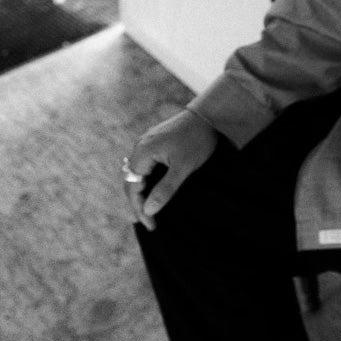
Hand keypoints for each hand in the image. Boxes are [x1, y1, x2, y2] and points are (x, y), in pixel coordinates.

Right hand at [122, 109, 217, 229]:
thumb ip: (165, 189)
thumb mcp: (183, 168)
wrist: (209, 115)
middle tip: (150, 223)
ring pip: (138, 173)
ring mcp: (146, 142)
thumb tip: (148, 210)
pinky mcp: (155, 141)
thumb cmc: (197, 140)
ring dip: (142, 192)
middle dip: (139, 203)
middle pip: (132, 181)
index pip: (133, 187)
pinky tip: (153, 190)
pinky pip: (145, 165)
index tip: (152, 226)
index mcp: (142, 152)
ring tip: (149, 211)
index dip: (140, 209)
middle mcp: (139, 146)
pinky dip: (148, 180)